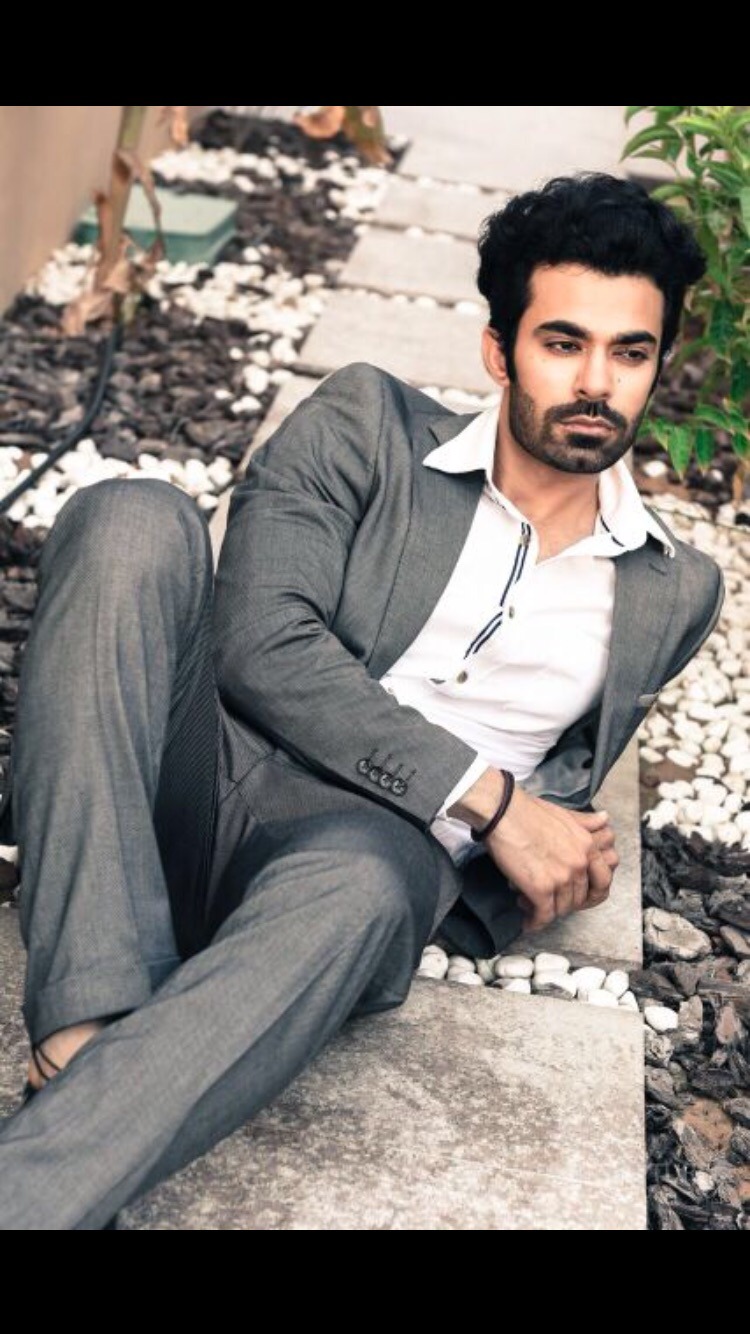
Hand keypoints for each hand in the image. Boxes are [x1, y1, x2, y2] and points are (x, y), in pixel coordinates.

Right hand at [483, 788, 617, 934]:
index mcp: (587, 846)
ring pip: (562, 909)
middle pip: (579, 898)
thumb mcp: (565, 815)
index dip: (590, 894)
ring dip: (547, 912)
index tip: (576, 898)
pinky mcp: (541, 888)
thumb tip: (605, 819)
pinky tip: (527, 923)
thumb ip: (586, 823)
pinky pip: (544, 915)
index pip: (602, 881)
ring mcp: (562, 877)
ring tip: (531, 906)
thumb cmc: (528, 811)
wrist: (503, 812)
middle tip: (549, 902)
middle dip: (564, 903)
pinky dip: (535, 922)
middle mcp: (579, 863)